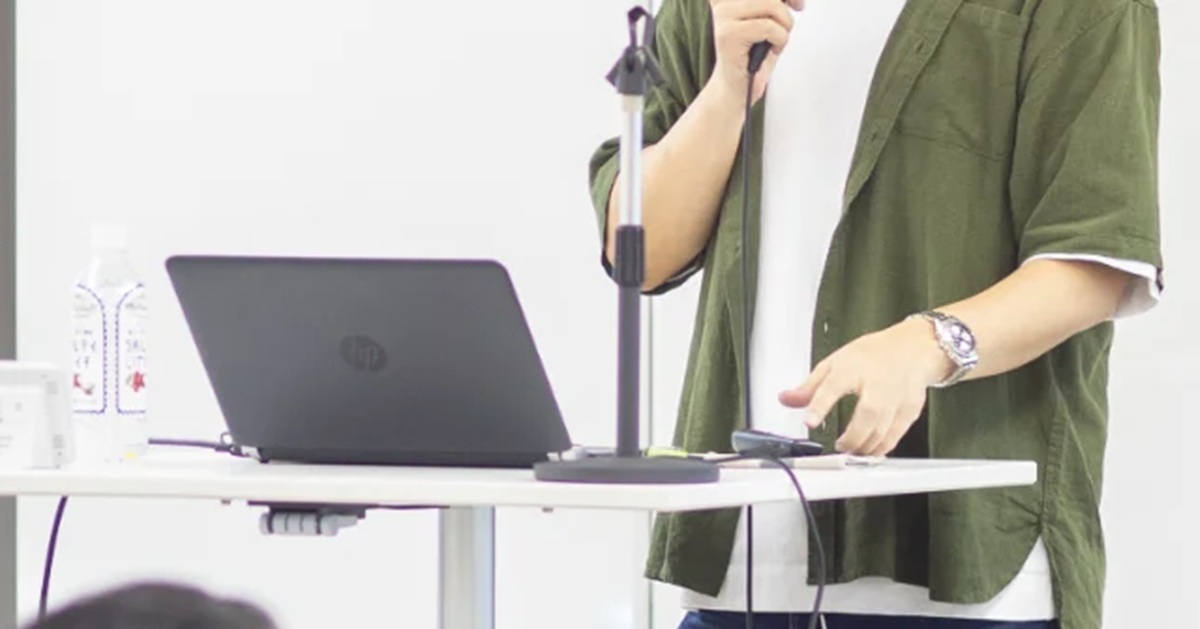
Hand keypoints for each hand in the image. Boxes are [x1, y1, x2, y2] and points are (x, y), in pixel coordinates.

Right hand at [709, 0, 802, 103]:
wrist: (738, 87)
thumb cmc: (754, 54)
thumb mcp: (768, 18)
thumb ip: (774, 0)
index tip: (797, 3)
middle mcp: (722, 2)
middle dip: (786, 8)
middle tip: (789, 21)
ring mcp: (724, 16)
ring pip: (772, 6)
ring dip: (783, 26)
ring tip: (775, 40)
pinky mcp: (730, 34)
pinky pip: (770, 27)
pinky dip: (779, 40)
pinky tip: (770, 49)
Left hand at [779, 318, 954, 456]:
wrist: (911, 350)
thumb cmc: (872, 355)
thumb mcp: (835, 363)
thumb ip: (810, 386)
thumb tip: (785, 399)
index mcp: (852, 368)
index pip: (833, 386)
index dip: (820, 405)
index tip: (810, 422)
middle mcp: (877, 382)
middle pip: (866, 414)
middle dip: (851, 437)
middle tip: (839, 447)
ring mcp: (896, 397)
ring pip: (882, 429)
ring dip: (864, 447)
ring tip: (851, 450)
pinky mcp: (910, 409)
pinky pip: (896, 435)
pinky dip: (882, 447)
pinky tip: (870, 450)